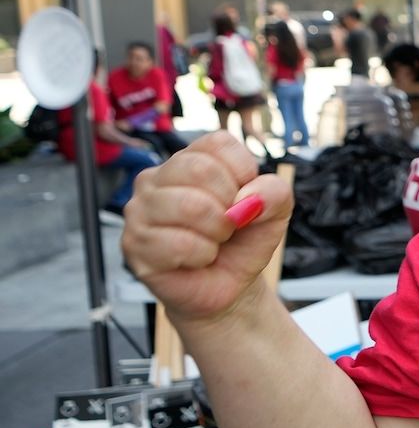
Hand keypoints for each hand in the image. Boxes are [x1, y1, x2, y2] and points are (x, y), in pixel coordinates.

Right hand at [121, 131, 292, 325]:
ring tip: (214, 241)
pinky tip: (199, 258)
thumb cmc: (243, 241)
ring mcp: (139, 209)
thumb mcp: (274, 211)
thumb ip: (275, 192)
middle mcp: (157, 177)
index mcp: (189, 159)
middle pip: (201, 169)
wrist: (228, 284)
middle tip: (229, 224)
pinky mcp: (134, 243)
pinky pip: (180, 243)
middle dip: (230, 204)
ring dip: (217, 232)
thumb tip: (248, 197)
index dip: (243, 172)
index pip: (218, 143)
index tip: (243, 197)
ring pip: (190, 206)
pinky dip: (203, 255)